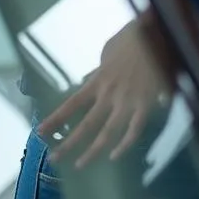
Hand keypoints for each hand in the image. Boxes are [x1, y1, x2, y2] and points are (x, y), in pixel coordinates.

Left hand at [38, 19, 164, 168]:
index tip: (40, 132)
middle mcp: (109, 95)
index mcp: (98, 80)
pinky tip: (116, 155)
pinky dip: (125, 144)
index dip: (56, 119)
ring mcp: (128, 101)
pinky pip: (135, 129)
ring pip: (107, 132)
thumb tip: (92, 76)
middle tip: (55, 159)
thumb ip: (100, 68)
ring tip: (81, 164)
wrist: (158, 34)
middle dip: (69, 143)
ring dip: (93, 150)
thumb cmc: (133, 37)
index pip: (72, 104)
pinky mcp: (146, 104)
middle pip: (86, 124)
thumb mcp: (109, 49)